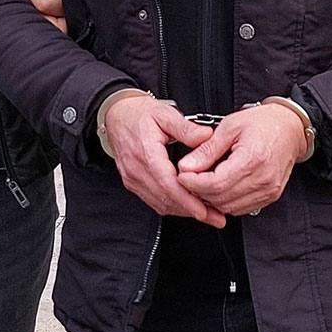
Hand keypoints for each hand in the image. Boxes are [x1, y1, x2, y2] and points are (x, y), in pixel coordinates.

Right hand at [103, 96, 226, 227]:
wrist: (117, 116)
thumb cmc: (139, 115)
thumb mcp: (165, 114)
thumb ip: (186, 128)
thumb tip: (206, 136)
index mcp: (146, 153)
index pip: (167, 183)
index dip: (186, 200)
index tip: (204, 210)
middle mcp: (137, 170)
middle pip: (165, 199)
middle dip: (191, 211)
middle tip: (215, 217)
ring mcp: (133, 179)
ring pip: (160, 204)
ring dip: (183, 211)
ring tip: (207, 214)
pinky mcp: (133, 184)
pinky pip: (153, 201)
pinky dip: (172, 206)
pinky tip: (188, 206)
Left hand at [176, 104, 306, 215]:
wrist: (291, 128)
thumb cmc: (264, 123)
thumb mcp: (230, 127)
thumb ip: (207, 149)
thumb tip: (186, 166)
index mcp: (253, 158)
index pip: (216, 184)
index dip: (194, 183)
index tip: (182, 174)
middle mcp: (263, 179)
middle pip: (220, 198)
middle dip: (199, 191)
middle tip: (189, 177)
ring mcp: (268, 191)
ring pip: (228, 207)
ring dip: (210, 199)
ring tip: (203, 181)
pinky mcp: (270, 197)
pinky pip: (240, 209)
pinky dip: (225, 202)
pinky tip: (219, 188)